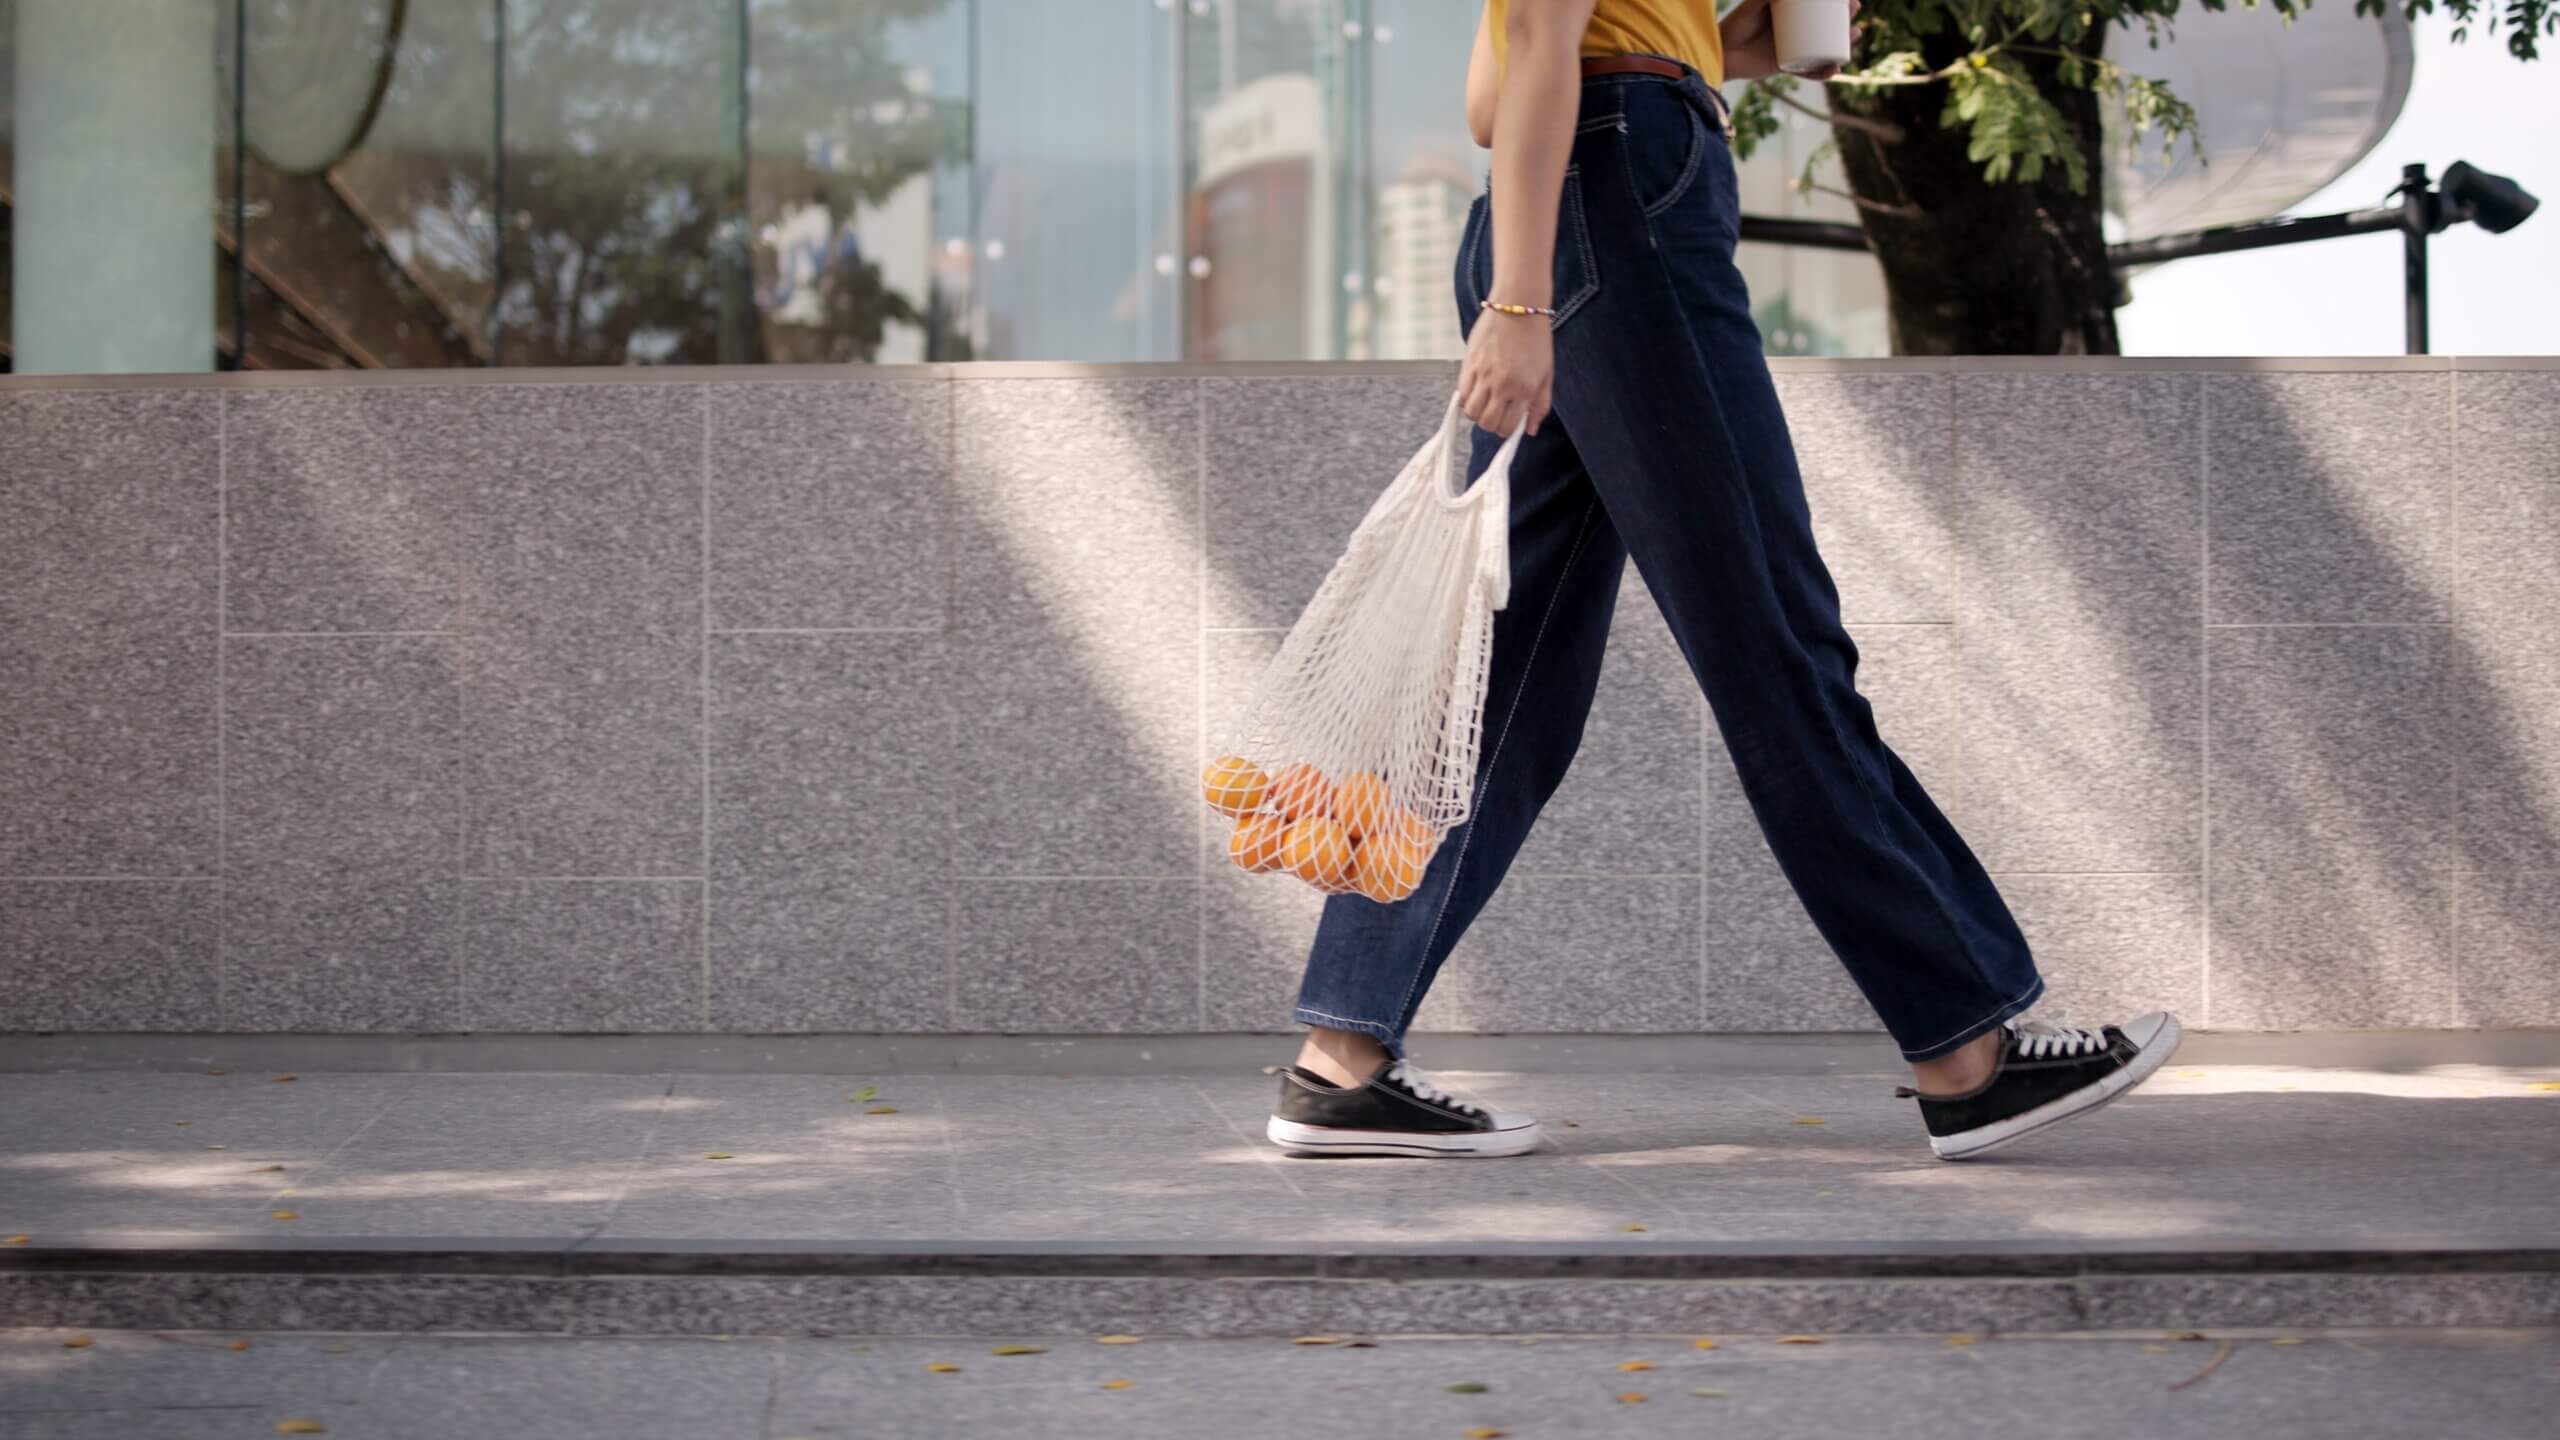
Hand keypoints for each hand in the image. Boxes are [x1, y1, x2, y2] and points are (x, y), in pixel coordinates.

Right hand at [1458, 308, 1552, 437]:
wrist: (1518, 306)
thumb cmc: (1536, 339)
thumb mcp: (1546, 374)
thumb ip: (1539, 405)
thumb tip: (1530, 430)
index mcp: (1524, 390)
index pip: (1507, 427)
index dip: (1507, 430)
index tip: (1508, 421)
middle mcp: (1502, 386)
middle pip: (1487, 423)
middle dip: (1491, 423)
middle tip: (1497, 412)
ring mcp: (1483, 376)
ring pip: (1471, 412)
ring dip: (1477, 413)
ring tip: (1485, 401)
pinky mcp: (1469, 364)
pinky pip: (1461, 394)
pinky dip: (1466, 398)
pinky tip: (1475, 389)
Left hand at [1721, 0, 1859, 84]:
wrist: (1721, 55)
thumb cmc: (1735, 26)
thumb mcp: (1752, 6)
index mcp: (1790, 15)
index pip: (1818, 8)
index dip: (1835, 3)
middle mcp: (1795, 33)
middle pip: (1827, 27)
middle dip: (1845, 18)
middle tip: (1855, 11)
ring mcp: (1793, 50)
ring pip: (1824, 49)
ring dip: (1842, 44)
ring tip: (1855, 35)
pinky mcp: (1787, 68)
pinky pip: (1809, 72)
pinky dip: (1823, 72)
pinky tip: (1835, 69)